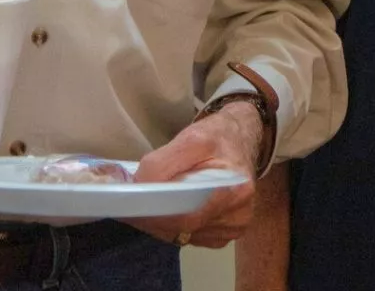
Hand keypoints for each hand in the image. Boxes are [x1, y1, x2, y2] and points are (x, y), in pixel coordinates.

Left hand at [129, 102, 264, 247]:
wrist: (241, 139)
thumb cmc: (217, 136)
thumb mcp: (190, 137)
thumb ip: (163, 163)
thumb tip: (139, 189)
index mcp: (235, 190)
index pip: (188, 217)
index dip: (156, 215)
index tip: (132, 206)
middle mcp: (240, 214)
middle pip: (185, 230)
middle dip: (155, 219)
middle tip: (134, 204)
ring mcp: (235, 226)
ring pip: (185, 236)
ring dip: (163, 223)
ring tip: (156, 201)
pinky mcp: (228, 233)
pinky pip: (192, 237)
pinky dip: (176, 226)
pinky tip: (175, 208)